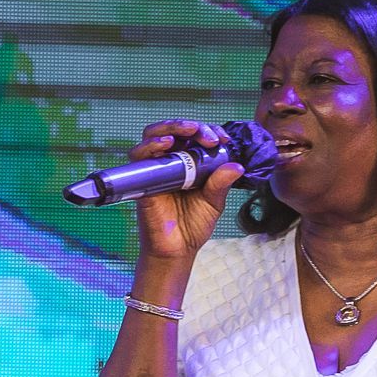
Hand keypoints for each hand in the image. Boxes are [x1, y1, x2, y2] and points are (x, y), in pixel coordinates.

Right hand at [129, 120, 245, 260]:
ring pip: (153, 135)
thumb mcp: (214, 202)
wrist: (177, 250)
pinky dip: (150, 145)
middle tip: (208, 136)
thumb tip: (237, 166)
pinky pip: (139, 156)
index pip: (195, 136)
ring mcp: (155, 169)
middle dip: (192, 126)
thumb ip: (222, 183)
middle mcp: (170, 162)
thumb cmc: (193, 226)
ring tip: (189, 131)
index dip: (208, 131)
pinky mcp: (142, 180)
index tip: (223, 139)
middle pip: (174, 130)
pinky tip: (166, 144)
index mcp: (189, 163)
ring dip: (171, 127)